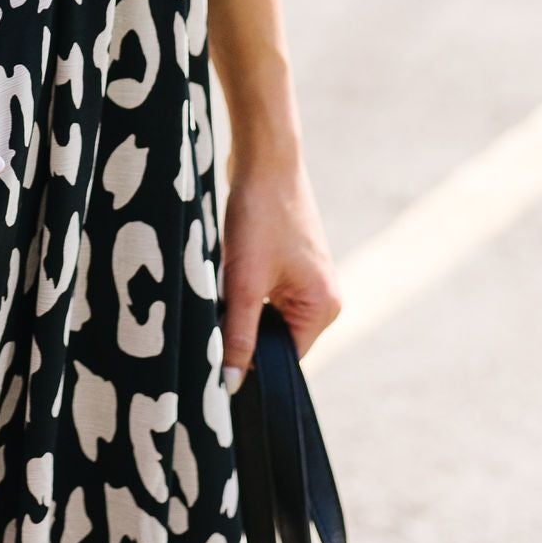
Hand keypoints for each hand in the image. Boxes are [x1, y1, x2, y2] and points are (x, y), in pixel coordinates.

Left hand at [220, 131, 340, 385]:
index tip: (217, 352)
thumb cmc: (260, 216)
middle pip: (274, 338)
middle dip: (243, 329)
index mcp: (325, 308)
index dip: (249, 360)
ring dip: (240, 306)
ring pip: (264, 315)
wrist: (264, 157)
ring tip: (226, 280)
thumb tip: (232, 385)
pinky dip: (242, 287)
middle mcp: (324, 297)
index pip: (284, 359)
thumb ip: (238, 336)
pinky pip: (263, 293)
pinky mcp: (290, 263)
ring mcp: (308, 279)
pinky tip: (230, 267)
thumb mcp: (243, 283)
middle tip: (216, 308)